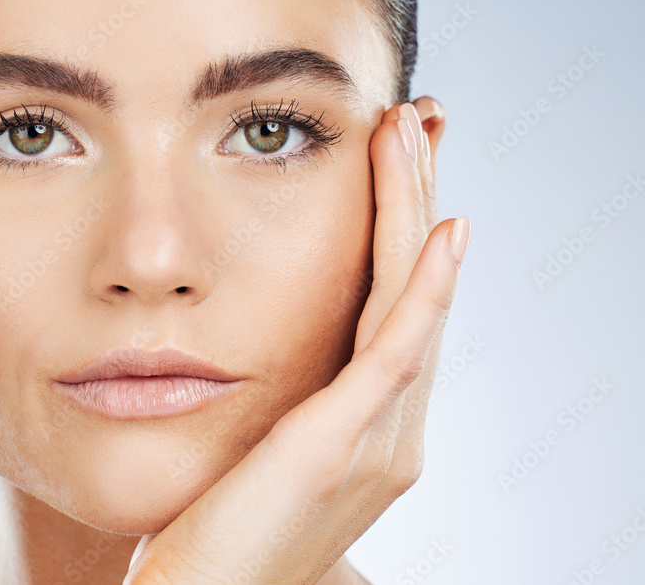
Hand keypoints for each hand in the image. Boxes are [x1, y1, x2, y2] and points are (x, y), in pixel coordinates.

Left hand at [123, 99, 468, 583]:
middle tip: (418, 122)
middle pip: (416, 291)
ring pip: (413, 300)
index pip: (397, 309)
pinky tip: (446, 227)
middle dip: (417, 200)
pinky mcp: (345, 442)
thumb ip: (282, 406)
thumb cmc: (213, 537)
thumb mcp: (258, 455)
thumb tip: (252, 355)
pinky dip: (426, 284)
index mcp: (369, 429)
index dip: (404, 232)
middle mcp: (392, 431)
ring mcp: (378, 439)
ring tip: (413, 132)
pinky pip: (397, 347)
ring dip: (416, 210)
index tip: (395, 163)